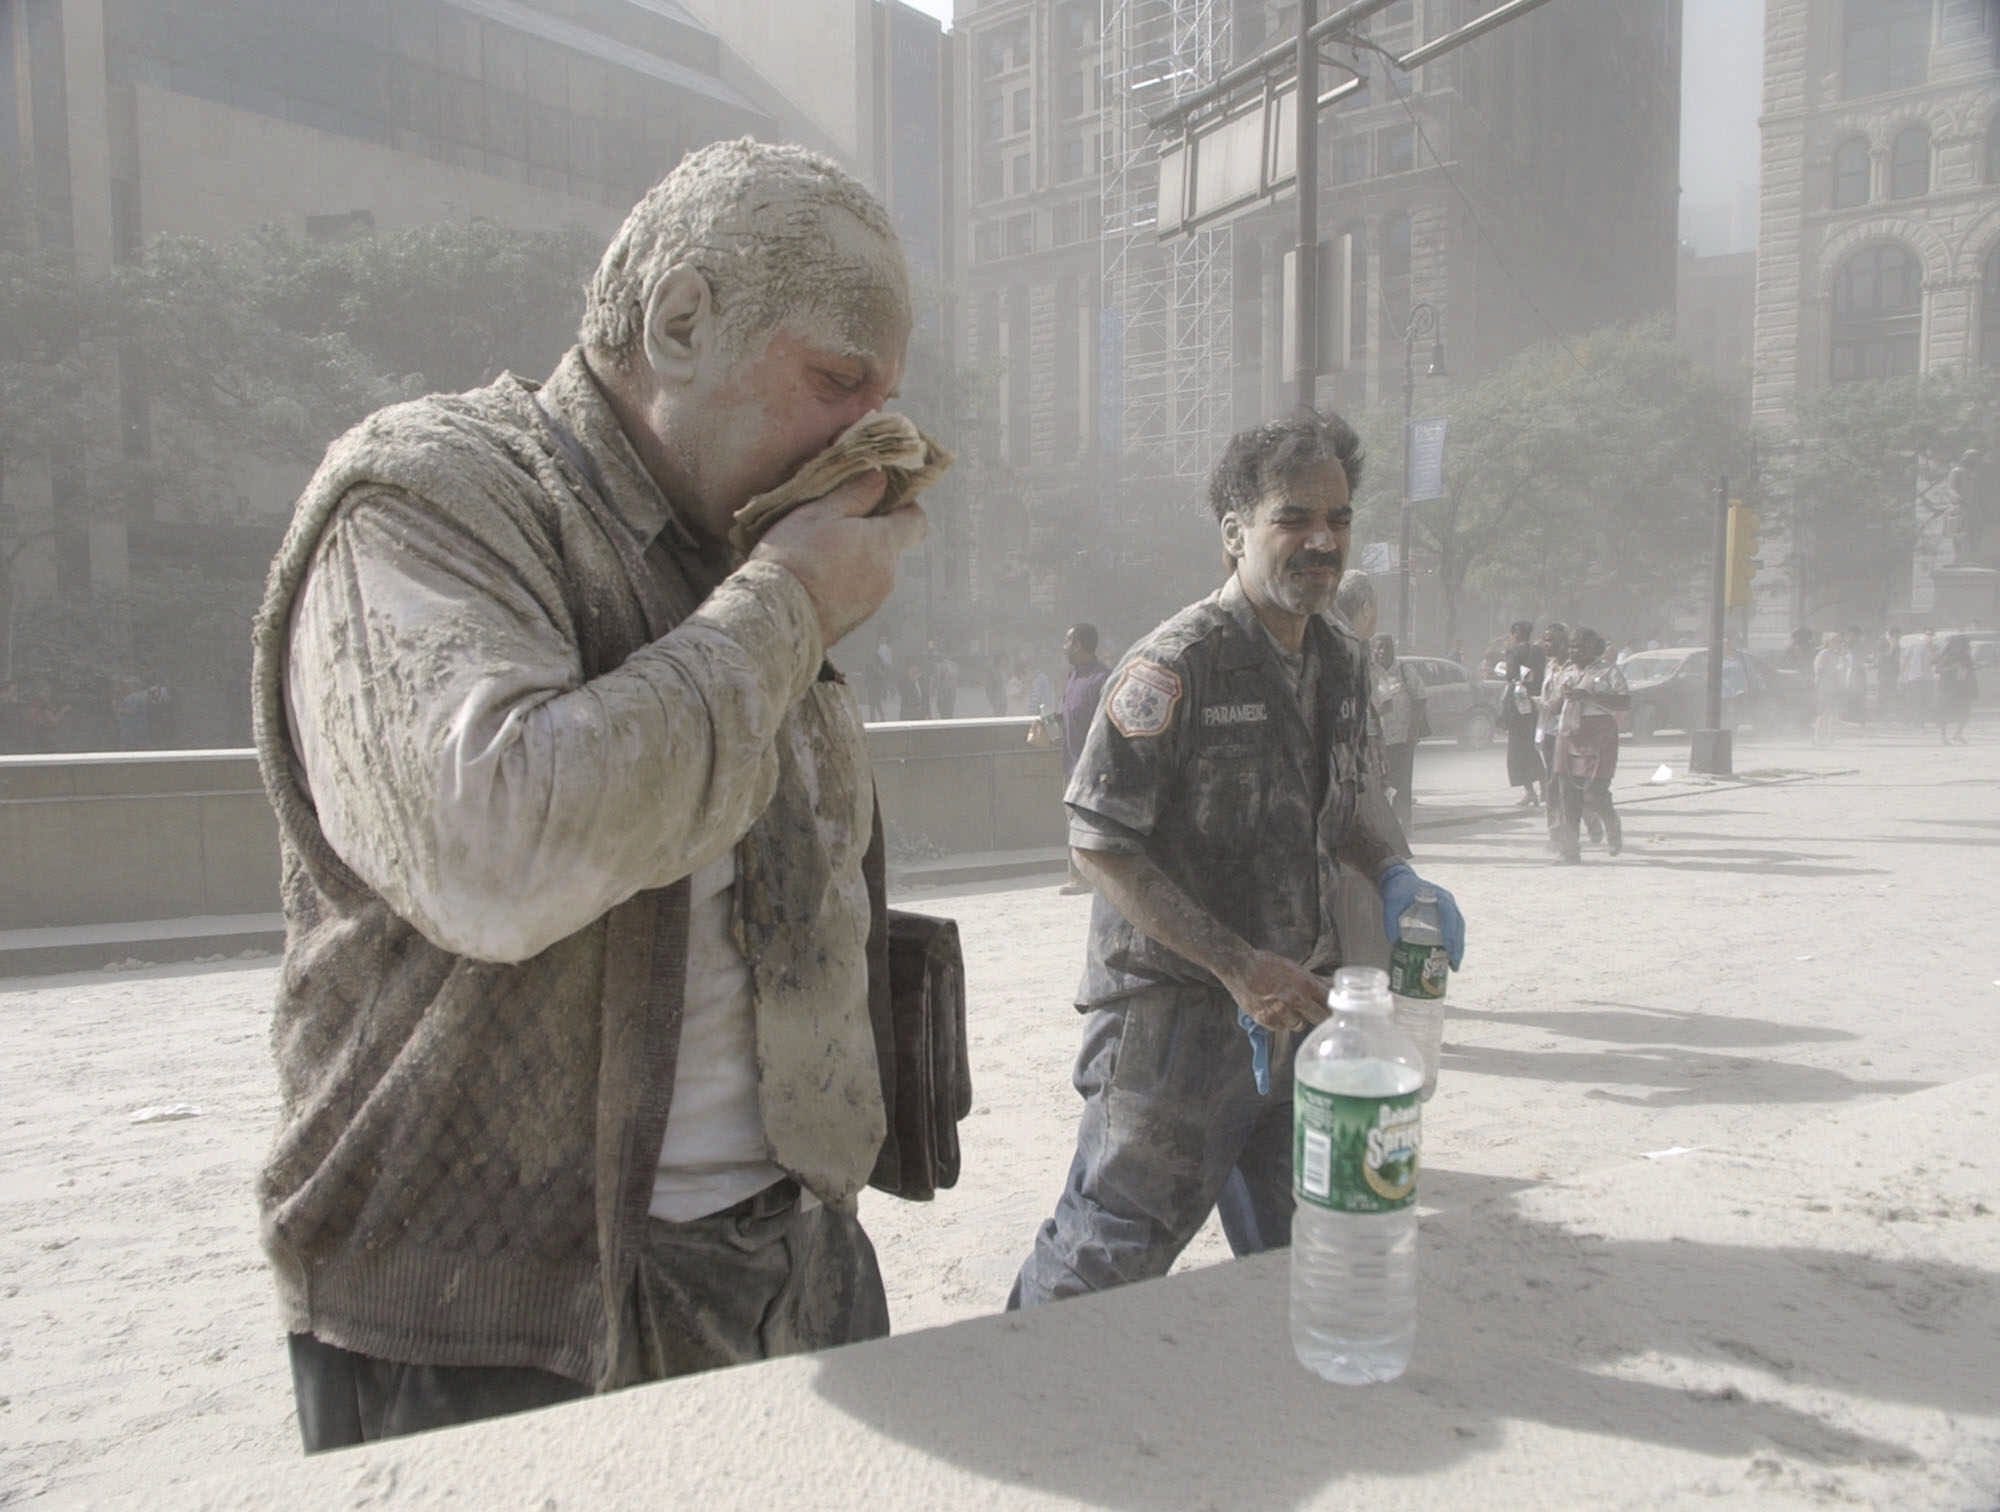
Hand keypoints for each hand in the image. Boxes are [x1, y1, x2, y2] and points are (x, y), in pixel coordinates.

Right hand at [752, 470, 927, 646]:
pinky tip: (817, 579)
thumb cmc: (795, 557)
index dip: (902, 506)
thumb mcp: (819, 514)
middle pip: (891, 545)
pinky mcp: (858, 618)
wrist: (777, 617)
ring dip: (856, 558)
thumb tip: (880, 478)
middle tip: (835, 524)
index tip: (878, 498)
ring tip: (819, 554)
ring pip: (874, 569)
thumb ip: (854, 494)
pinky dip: (846, 581)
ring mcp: (874, 600)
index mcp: (884, 542)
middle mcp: (888, 573)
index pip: (916, 520)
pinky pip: (860, 592)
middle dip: (870, 532)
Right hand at [1222, 950, 1329, 1033]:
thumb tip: (1329, 986)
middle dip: (1318, 1015)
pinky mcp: (1266, 1019)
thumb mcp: (1293, 967)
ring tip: (1287, 1008)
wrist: (1240, 966)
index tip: (1331, 1007)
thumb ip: (1312, 980)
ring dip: (1296, 1019)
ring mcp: (1280, 1011)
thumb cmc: (1265, 963)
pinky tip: (1274, 1011)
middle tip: (1313, 1012)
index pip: (1329, 1001)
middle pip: (1320, 1018)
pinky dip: (1279, 1022)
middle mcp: (1295, 999)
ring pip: (1299, 1025)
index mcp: (1305, 983)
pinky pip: (1280, 1028)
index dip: (1331, 1005)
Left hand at [1378, 862, 1466, 968]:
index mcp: (1438, 896)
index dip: (1451, 935)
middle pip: (1458, 925)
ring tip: (1454, 964)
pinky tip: (1449, 954)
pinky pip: (1453, 927)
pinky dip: (1453, 941)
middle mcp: (1447, 900)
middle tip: (1455, 965)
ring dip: (1457, 946)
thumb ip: (1391, 922)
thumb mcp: (1391, 904)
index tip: (1450, 951)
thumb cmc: (1398, 889)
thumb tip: (1395, 943)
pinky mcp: (1445, 911)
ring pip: (1458, 928)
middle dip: (1457, 947)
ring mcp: (1448, 905)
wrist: (1399, 879)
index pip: (1449, 917)